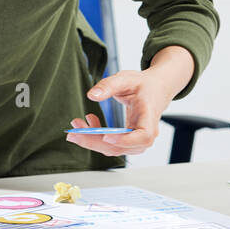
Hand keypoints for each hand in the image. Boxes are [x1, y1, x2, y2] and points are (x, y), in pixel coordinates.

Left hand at [66, 46, 193, 157]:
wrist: (155, 90)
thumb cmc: (144, 85)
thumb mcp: (127, 79)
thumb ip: (109, 85)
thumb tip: (92, 95)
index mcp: (149, 117)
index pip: (143, 136)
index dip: (125, 140)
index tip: (106, 137)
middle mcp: (146, 133)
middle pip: (121, 147)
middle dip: (95, 142)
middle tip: (74, 133)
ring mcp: (137, 140)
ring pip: (113, 149)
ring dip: (92, 140)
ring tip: (76, 125)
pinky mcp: (128, 141)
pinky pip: (111, 145)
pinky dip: (96, 138)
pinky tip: (88, 122)